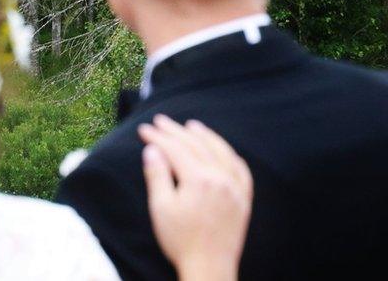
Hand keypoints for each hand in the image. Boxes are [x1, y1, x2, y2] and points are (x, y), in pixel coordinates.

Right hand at [139, 115, 252, 280]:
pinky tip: (223, 151)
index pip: (175, 149)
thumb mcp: (161, 207)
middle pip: (196, 146)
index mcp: (199, 179)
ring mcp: (235, 188)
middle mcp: (220, 178)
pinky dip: (230, 155)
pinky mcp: (243, 200)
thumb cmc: (181, 241)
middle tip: (160, 121)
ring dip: (205, 136)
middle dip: (176, 131)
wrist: (209, 268)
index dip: (158, 137)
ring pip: (221, 152)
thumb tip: (153, 150)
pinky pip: (241, 170)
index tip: (144, 130)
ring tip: (191, 126)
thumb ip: (157, 175)